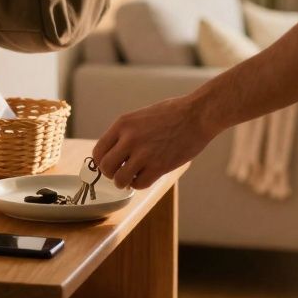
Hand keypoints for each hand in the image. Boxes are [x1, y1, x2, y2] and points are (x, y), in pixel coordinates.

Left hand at [91, 94, 215, 189]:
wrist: (198, 114)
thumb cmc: (173, 113)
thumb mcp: (141, 116)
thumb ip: (126, 133)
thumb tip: (115, 153)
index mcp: (123, 124)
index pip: (98, 152)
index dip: (102, 162)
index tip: (111, 165)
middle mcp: (129, 139)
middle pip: (105, 168)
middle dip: (112, 174)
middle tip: (122, 172)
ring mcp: (144, 153)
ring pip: (120, 180)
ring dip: (125, 182)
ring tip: (134, 177)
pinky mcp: (159, 166)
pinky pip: (139, 184)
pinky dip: (140, 184)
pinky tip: (147, 176)